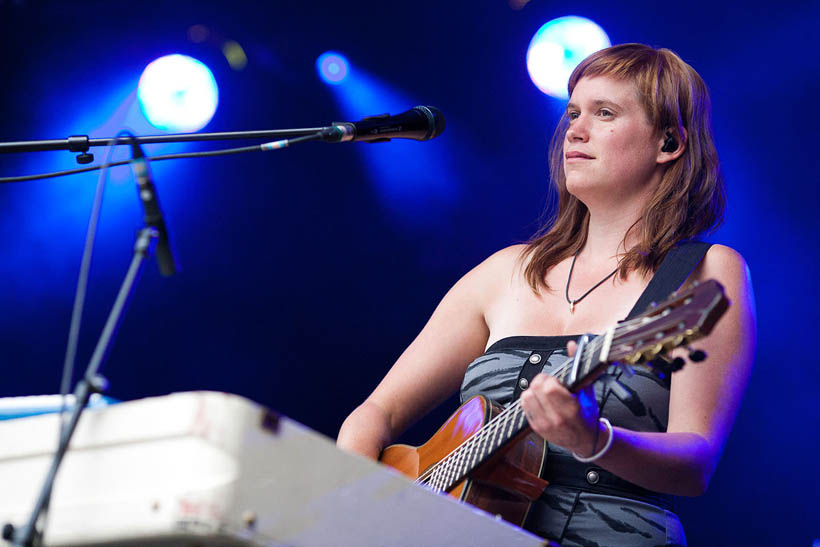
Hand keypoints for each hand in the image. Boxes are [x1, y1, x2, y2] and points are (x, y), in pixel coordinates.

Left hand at [519, 340, 601, 456]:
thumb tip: (571, 345)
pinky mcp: (536, 428)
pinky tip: (541, 401)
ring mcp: (544, 425)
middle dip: (541, 382)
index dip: (550, 379)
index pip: (549, 387)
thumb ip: (578, 365)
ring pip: (526, 397)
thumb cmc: (587, 414)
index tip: (556, 380)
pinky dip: (530, 399)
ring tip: (545, 393)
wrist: (585, 441)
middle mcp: (556, 419)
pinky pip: (524, 406)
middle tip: (549, 384)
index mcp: (571, 409)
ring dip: (534, 390)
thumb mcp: (587, 391)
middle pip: (535, 389)